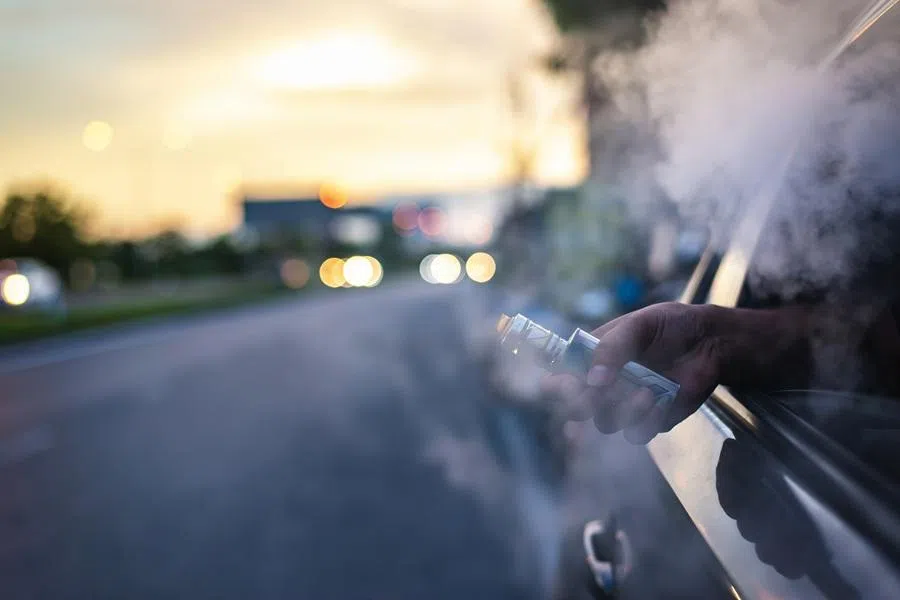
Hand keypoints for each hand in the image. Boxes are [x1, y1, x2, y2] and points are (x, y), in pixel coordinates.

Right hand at [543, 302, 722, 443]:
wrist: (710, 341)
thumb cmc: (670, 326)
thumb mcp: (638, 326)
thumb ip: (613, 348)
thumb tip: (593, 379)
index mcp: (594, 359)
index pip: (561, 378)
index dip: (557, 386)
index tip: (568, 384)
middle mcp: (606, 384)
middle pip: (577, 408)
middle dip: (583, 405)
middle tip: (598, 395)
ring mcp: (627, 403)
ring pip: (606, 424)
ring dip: (622, 410)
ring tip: (646, 392)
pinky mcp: (652, 419)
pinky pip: (637, 434)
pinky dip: (647, 421)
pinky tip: (660, 401)